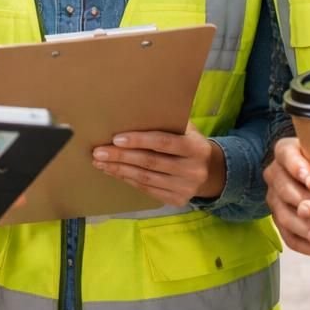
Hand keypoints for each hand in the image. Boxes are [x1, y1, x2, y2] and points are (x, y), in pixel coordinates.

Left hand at [92, 122, 224, 206]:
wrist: (211, 171)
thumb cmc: (189, 142)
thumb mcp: (186, 130)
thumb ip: (167, 122)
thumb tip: (133, 110)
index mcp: (196, 148)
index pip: (164, 143)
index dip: (139, 141)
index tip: (116, 139)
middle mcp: (192, 170)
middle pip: (150, 162)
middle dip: (121, 157)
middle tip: (98, 152)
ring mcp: (185, 188)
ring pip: (145, 178)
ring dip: (119, 170)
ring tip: (100, 162)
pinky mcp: (177, 200)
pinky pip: (147, 189)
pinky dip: (127, 179)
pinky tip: (113, 172)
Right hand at [264, 137, 309, 258]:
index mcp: (286, 152)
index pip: (286, 156)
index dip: (296, 167)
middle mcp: (275, 174)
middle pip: (284, 189)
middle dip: (306, 201)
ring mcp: (275, 199)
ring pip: (284, 216)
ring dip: (307, 227)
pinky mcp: (280, 222)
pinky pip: (289, 238)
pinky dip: (309, 247)